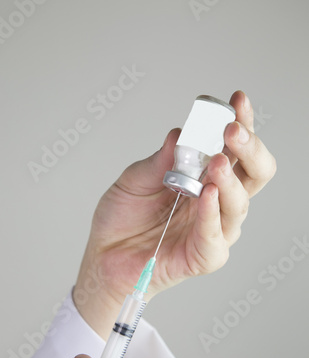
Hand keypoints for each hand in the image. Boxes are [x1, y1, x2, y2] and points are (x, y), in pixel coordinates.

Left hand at [74, 91, 275, 338]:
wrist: (104, 257)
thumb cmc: (123, 219)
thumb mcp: (134, 180)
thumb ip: (159, 162)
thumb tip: (181, 134)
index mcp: (204, 179)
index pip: (235, 150)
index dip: (242, 124)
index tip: (237, 100)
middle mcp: (215, 202)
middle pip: (253, 175)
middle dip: (250, 149)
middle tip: (232, 131)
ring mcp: (212, 230)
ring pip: (239, 205)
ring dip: (230, 181)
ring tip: (218, 163)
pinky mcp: (204, 256)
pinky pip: (215, 237)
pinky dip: (211, 214)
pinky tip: (206, 194)